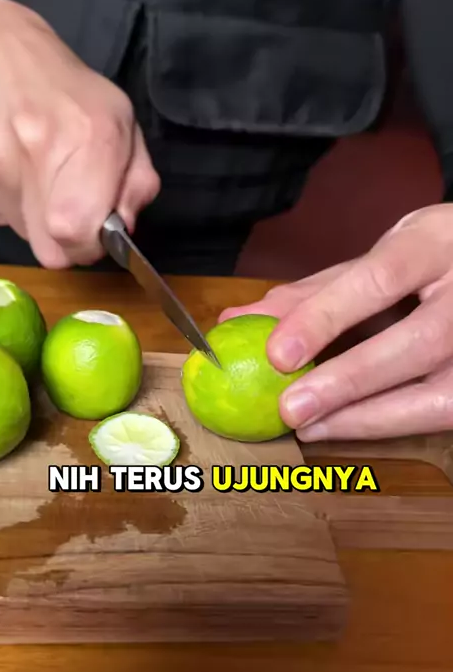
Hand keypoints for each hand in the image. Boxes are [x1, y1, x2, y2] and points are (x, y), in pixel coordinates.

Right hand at [0, 0, 159, 267]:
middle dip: (63, 239)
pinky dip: (4, 196)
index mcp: (89, 137)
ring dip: (32, 212)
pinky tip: (7, 159)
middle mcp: (36, 149)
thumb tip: (122, 229)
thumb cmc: (62, 84)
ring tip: (32, 166)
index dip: (89, 244)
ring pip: (20, 231)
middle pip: (49, 252)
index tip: (93, 230)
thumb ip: (135, 181)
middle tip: (66, 204)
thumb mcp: (119, 120)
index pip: (79, 237)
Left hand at [220, 204, 452, 440]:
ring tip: (309, 426)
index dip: (327, 316)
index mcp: (435, 244)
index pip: (381, 278)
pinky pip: (440, 412)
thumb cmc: (426, 262)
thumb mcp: (377, 258)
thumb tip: (239, 320)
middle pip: (418, 342)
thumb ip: (316, 291)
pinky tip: (340, 427)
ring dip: (366, 416)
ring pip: (438, 394)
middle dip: (348, 379)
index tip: (277, 352)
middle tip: (291, 407)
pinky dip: (386, 425)